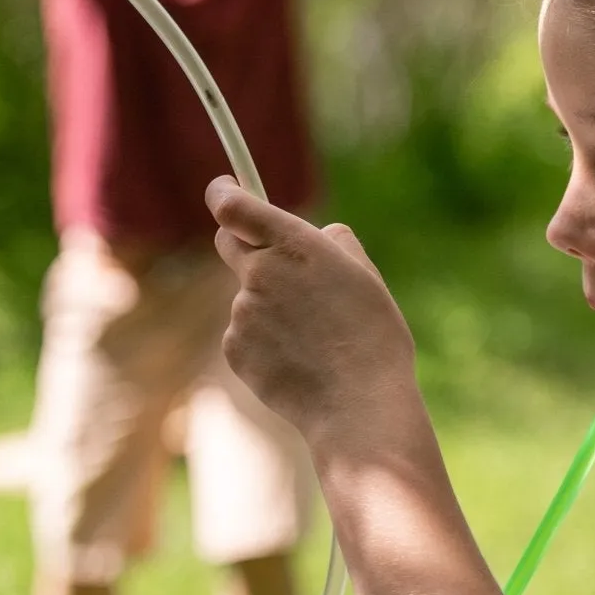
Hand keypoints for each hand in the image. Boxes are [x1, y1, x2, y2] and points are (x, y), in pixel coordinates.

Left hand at [206, 181, 418, 444]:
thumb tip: (320, 235)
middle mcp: (258, 273)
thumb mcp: (365, 275)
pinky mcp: (234, 351)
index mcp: (293, 245)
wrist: (359, 405)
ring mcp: (241, 314)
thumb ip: (334, 244)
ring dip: (268, 307)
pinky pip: (244, 335)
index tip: (224, 188)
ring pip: (246, 297)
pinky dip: (264, 343)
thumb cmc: (372, 337)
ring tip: (313, 338)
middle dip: (245, 246)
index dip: (222, 193)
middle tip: (275, 265)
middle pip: (228, 244)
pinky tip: (298, 361)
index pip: (232, 206)